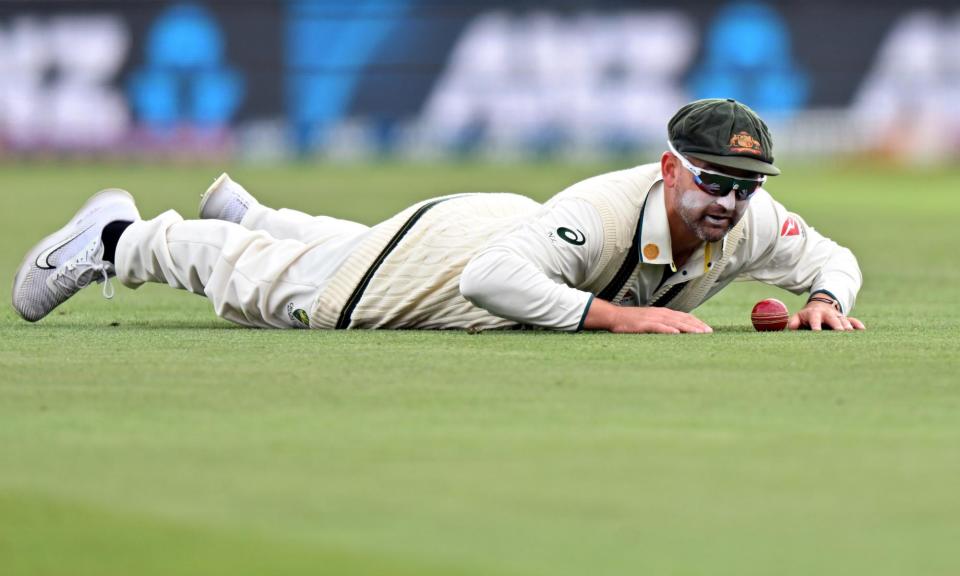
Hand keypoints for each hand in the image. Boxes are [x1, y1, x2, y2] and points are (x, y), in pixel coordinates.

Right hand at [583, 298, 712, 333]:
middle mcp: (661, 313)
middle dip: (697, 326)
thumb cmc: (632, 321)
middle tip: (709, 333)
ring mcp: (653, 318)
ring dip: (687, 328)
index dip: (696, 322)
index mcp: (663, 312)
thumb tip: (676, 330)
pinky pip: (658, 327)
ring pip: (674, 322)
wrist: (614, 316)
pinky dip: (668, 329)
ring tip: (699, 333)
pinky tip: (676, 333)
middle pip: (683, 319)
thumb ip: (663, 323)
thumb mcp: (650, 320)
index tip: (707, 329)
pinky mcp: (644, 324)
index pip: (684, 316)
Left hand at [787, 300, 865, 330]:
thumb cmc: (807, 315)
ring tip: (850, 334)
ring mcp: (837, 316)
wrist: (820, 304)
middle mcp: (828, 314)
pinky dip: (857, 324)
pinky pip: (853, 320)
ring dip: (848, 327)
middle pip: (833, 320)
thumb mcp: (799, 316)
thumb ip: (794, 322)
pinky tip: (862, 330)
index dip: (816, 326)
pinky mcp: (845, 319)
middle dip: (836, 326)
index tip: (817, 332)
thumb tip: (791, 327)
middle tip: (840, 333)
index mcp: (815, 314)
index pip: (815, 320)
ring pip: (844, 321)